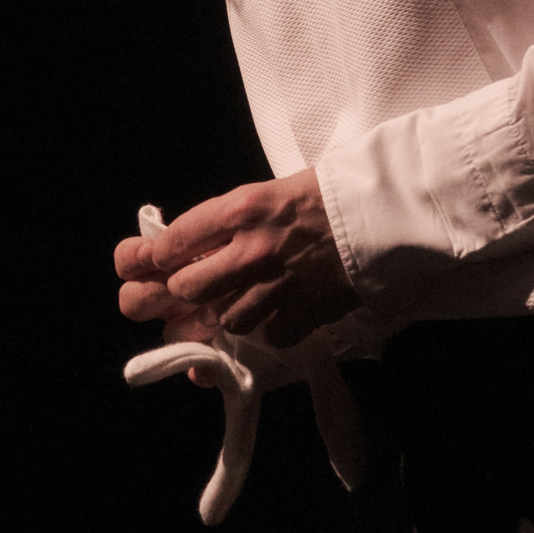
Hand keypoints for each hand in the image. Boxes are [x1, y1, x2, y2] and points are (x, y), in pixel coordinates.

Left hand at [114, 170, 357, 349]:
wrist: (381, 212)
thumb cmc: (320, 197)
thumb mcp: (263, 195)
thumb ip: (223, 224)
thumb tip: (181, 253)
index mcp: (239, 209)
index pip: (172, 242)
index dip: (152, 259)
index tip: (151, 264)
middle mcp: (253, 248)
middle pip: (186, 289)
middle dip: (174, 296)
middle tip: (172, 298)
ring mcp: (281, 284)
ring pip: (223, 320)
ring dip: (218, 320)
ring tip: (218, 313)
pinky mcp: (309, 311)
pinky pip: (269, 337)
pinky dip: (266, 333)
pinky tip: (269, 320)